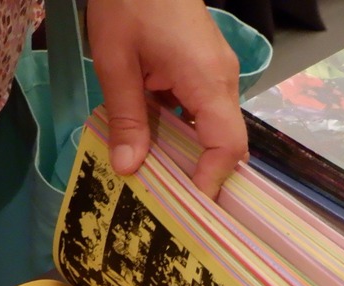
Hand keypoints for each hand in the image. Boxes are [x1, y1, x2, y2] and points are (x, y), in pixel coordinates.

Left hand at [88, 0, 245, 192]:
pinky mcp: (204, 66)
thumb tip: (128, 169)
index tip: (186, 206)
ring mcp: (216, 71)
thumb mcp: (116, 61)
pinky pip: (201, 110)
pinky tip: (152, 143)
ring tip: (156, 180)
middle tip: (168, 203)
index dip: (210, 180)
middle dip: (201, 175)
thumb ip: (125, 116)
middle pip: (226, 142)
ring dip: (188, 154)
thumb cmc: (129, 2)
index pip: (227, 145)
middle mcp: (222, 79)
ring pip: (213, 128)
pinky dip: (181, 131)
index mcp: (208, 80)